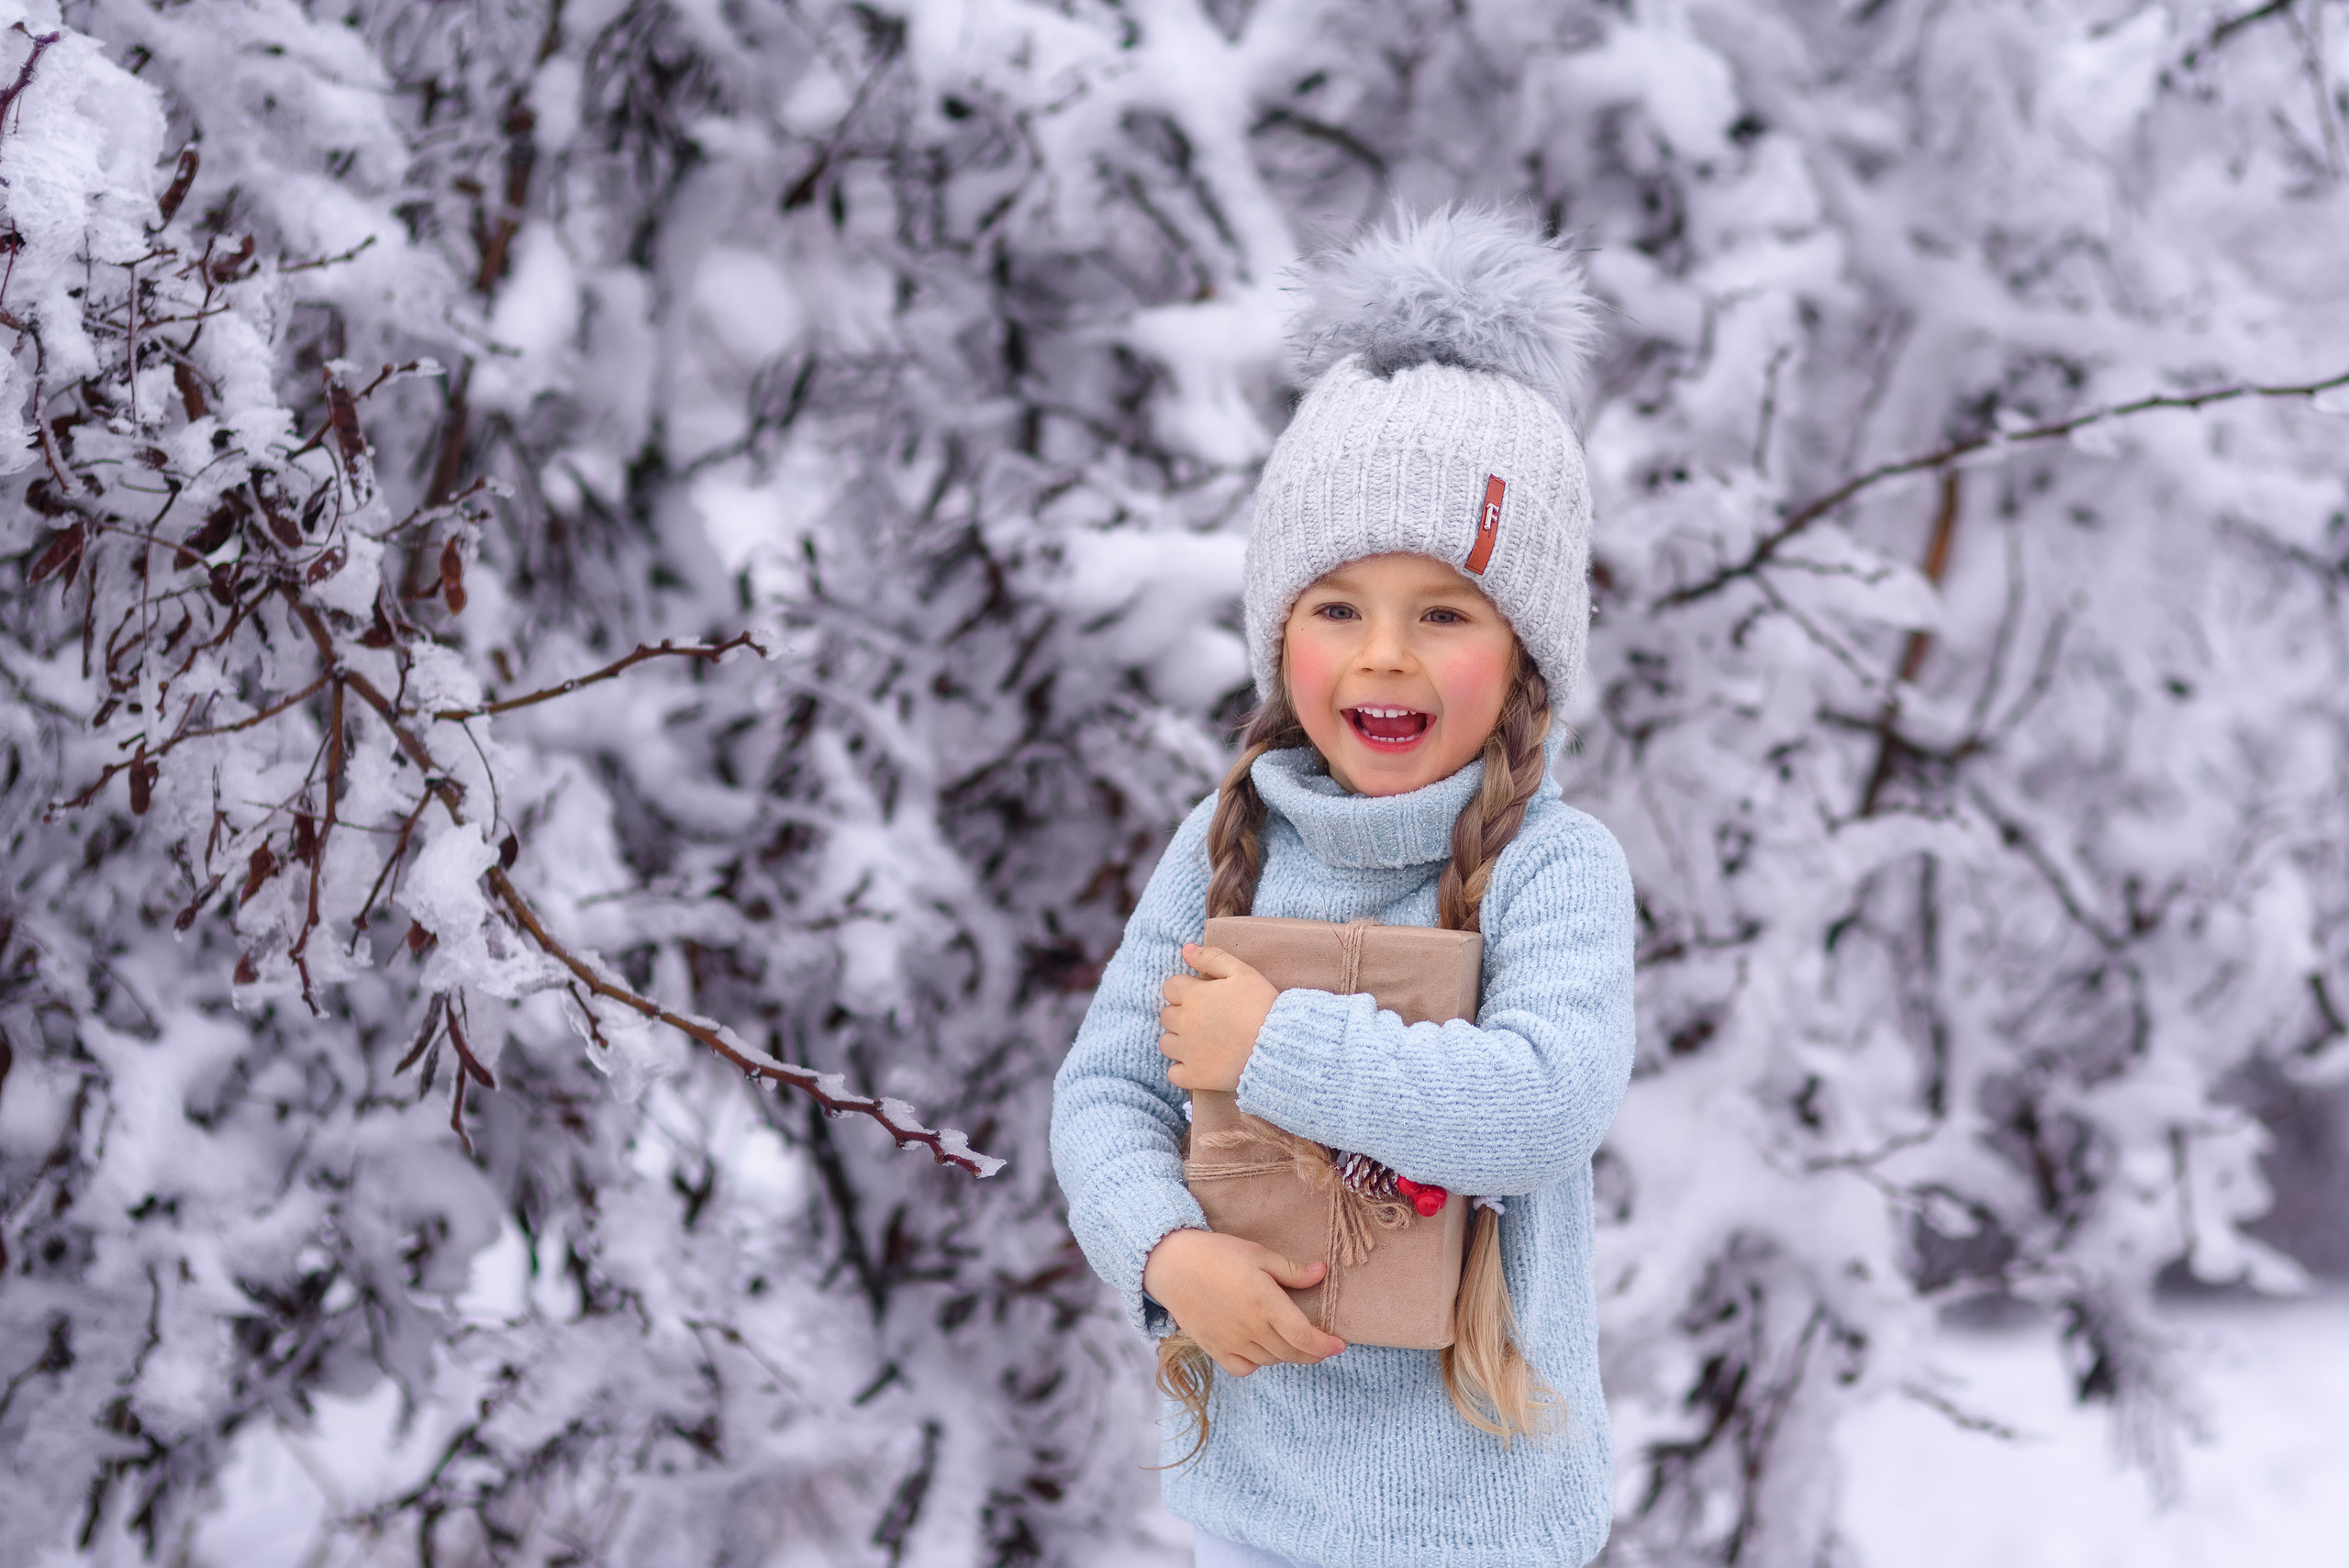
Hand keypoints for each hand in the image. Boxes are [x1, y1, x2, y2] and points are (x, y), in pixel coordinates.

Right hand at [1143, 1228, 1346, 1374]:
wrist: (1171, 1265)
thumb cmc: (1218, 1254)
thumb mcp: (1258, 1253)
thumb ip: (1291, 1270)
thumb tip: (1321, 1273)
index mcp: (1267, 1304)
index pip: (1305, 1337)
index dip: (1326, 1346)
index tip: (1339, 1345)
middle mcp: (1251, 1329)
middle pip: (1291, 1353)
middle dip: (1312, 1352)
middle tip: (1321, 1344)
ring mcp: (1232, 1342)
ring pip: (1271, 1360)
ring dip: (1286, 1354)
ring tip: (1288, 1339)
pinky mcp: (1214, 1349)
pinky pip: (1244, 1368)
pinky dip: (1257, 1363)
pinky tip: (1260, 1348)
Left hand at [1158, 943, 1278, 1092]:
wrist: (1279, 1046)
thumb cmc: (1263, 1006)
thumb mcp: (1242, 972)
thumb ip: (1212, 958)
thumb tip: (1186, 950)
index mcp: (1194, 996)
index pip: (1170, 987)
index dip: (1185, 990)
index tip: (1202, 996)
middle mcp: (1185, 1023)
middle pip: (1166, 1015)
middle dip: (1181, 1014)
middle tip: (1205, 1018)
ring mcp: (1187, 1052)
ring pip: (1166, 1044)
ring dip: (1178, 1041)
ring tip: (1201, 1041)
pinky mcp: (1195, 1076)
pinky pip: (1174, 1074)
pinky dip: (1182, 1070)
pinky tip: (1199, 1064)